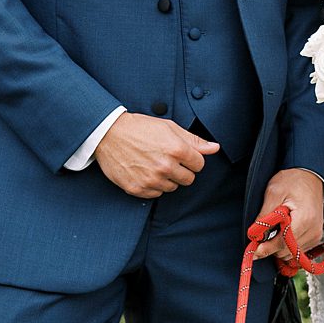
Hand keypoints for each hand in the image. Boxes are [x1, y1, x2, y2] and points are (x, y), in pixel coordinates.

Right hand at [94, 112, 218, 197]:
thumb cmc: (139, 128)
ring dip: (167, 178)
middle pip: (188, 179)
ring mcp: (151, 179)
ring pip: (172, 188)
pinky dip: (153, 186)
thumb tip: (214, 148)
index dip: (192, 159)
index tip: (182, 155)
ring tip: (154, 164)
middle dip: (182, 170)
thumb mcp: (169, 128)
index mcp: (176, 149)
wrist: (108, 133)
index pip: (199, 165)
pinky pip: (155, 194)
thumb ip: (194, 140)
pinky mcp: (137, 188)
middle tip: (167, 160)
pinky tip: (144, 172)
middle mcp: (165, 166)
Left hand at [253, 169, 323, 259]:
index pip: (283, 243)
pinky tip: (282, 232)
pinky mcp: (315, 237)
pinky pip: (297, 250)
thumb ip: (264, 216)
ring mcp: (316, 235)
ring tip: (275, 228)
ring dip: (279, 246)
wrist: (310, 176)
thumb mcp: (274, 193)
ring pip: (291, 254)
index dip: (266, 248)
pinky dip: (287, 245)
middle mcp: (313, 230)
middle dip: (271, 246)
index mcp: (305, 219)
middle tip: (262, 234)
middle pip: (286, 251)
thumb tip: (255, 235)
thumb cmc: (294, 181)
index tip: (254, 250)